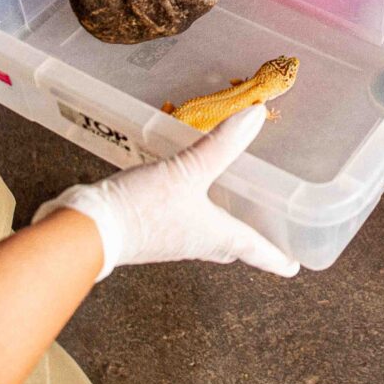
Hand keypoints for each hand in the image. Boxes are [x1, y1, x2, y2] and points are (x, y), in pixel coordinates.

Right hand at [32, 105, 299, 278]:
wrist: (88, 228)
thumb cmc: (142, 208)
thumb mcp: (186, 172)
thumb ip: (221, 145)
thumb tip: (256, 117)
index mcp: (216, 236)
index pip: (256, 250)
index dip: (277, 257)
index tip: (294, 266)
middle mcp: (197, 243)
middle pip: (232, 246)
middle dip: (252, 241)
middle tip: (270, 234)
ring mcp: (173, 239)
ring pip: (209, 235)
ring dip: (225, 224)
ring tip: (237, 209)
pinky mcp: (152, 230)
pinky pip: (184, 224)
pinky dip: (197, 212)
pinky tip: (193, 194)